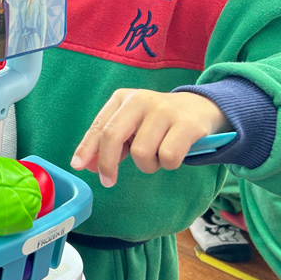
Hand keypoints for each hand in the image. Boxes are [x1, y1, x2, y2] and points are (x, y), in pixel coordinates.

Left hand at [71, 89, 231, 187]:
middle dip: (107, 163)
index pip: (99, 126)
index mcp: (123, 98)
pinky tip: (173, 155)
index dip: (86, 148)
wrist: (201, 107)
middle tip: (109, 181)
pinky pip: (167, 157)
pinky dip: (168, 164)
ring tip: (157, 157)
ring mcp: (164, 110)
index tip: (78, 166)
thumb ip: (112, 143)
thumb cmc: (159, 122)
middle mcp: (141, 100)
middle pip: (113, 136)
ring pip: (141, 152)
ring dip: (147, 165)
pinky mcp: (186, 124)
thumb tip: (89, 165)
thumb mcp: (133, 126)